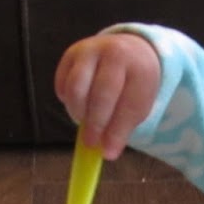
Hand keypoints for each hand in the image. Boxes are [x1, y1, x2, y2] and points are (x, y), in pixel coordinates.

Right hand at [54, 33, 161, 158]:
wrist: (128, 50)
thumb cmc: (133, 85)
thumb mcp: (138, 106)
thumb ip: (123, 129)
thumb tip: (107, 153)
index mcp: (140, 69)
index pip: (128, 104)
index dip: (117, 131)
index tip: (107, 151)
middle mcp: (115, 53)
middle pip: (101, 93)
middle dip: (95, 123)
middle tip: (91, 142)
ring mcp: (91, 50)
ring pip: (76, 87)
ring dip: (78, 111)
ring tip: (85, 122)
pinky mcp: (71, 53)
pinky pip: (63, 82)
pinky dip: (67, 99)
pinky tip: (78, 105)